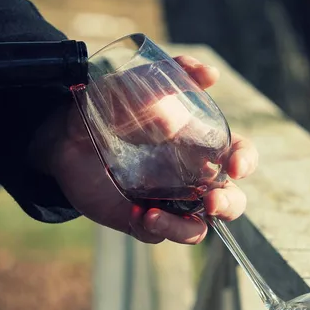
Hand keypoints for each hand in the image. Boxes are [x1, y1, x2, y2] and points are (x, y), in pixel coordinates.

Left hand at [37, 56, 257, 244]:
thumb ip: (173, 74)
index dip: (245, 160)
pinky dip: (154, 229)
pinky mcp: (142, 219)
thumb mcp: (137, 83)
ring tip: (156, 216)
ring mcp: (168, 201)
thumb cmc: (108, 107)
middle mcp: (191, 177)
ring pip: (199, 227)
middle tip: (212, 201)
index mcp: (199, 144)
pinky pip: (159, 234)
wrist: (64, 137)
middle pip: (230, 199)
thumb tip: (210, 75)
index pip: (238, 154)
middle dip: (229, 204)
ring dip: (187, 228)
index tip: (235, 164)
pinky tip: (138, 214)